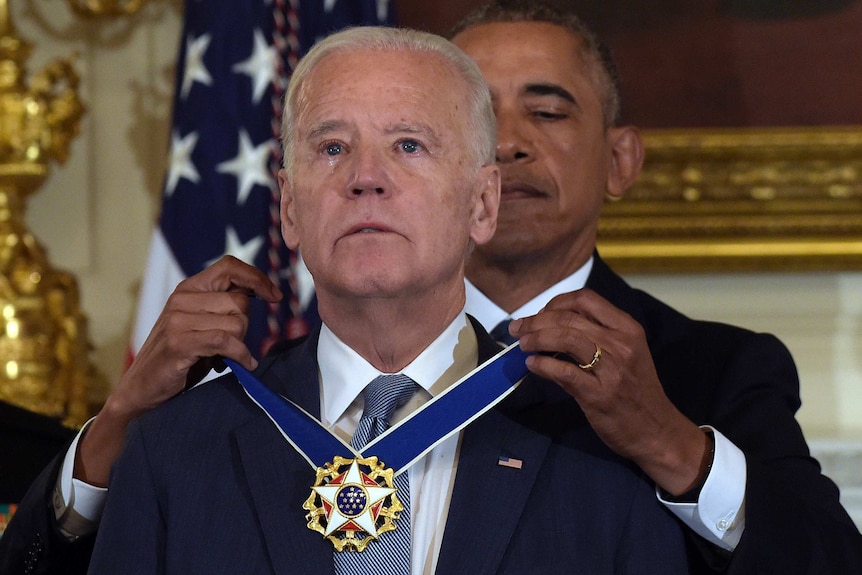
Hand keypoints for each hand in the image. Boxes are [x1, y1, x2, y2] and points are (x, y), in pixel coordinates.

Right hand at [75, 256, 281, 485]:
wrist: (142, 389)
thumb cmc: (180, 358)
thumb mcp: (200, 324)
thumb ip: (222, 307)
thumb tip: (261, 293)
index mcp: (188, 289)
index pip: (229, 266)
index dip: (256, 277)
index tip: (275, 296)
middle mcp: (182, 299)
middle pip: (240, 301)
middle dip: (245, 326)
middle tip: (231, 344)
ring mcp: (178, 320)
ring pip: (237, 322)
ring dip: (240, 344)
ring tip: (225, 355)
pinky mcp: (180, 342)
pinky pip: (227, 341)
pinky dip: (240, 355)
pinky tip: (244, 364)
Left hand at [510, 288, 710, 494]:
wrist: (657, 431)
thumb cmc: (637, 391)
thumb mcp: (626, 354)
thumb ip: (596, 336)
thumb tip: (551, 325)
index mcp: (627, 328)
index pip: (586, 299)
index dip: (555, 303)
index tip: (539, 315)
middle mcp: (621, 343)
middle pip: (569, 317)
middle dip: (536, 320)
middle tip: (518, 329)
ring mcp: (611, 369)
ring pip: (566, 338)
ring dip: (536, 338)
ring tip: (523, 345)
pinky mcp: (599, 395)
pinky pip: (564, 372)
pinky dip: (542, 365)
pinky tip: (532, 365)